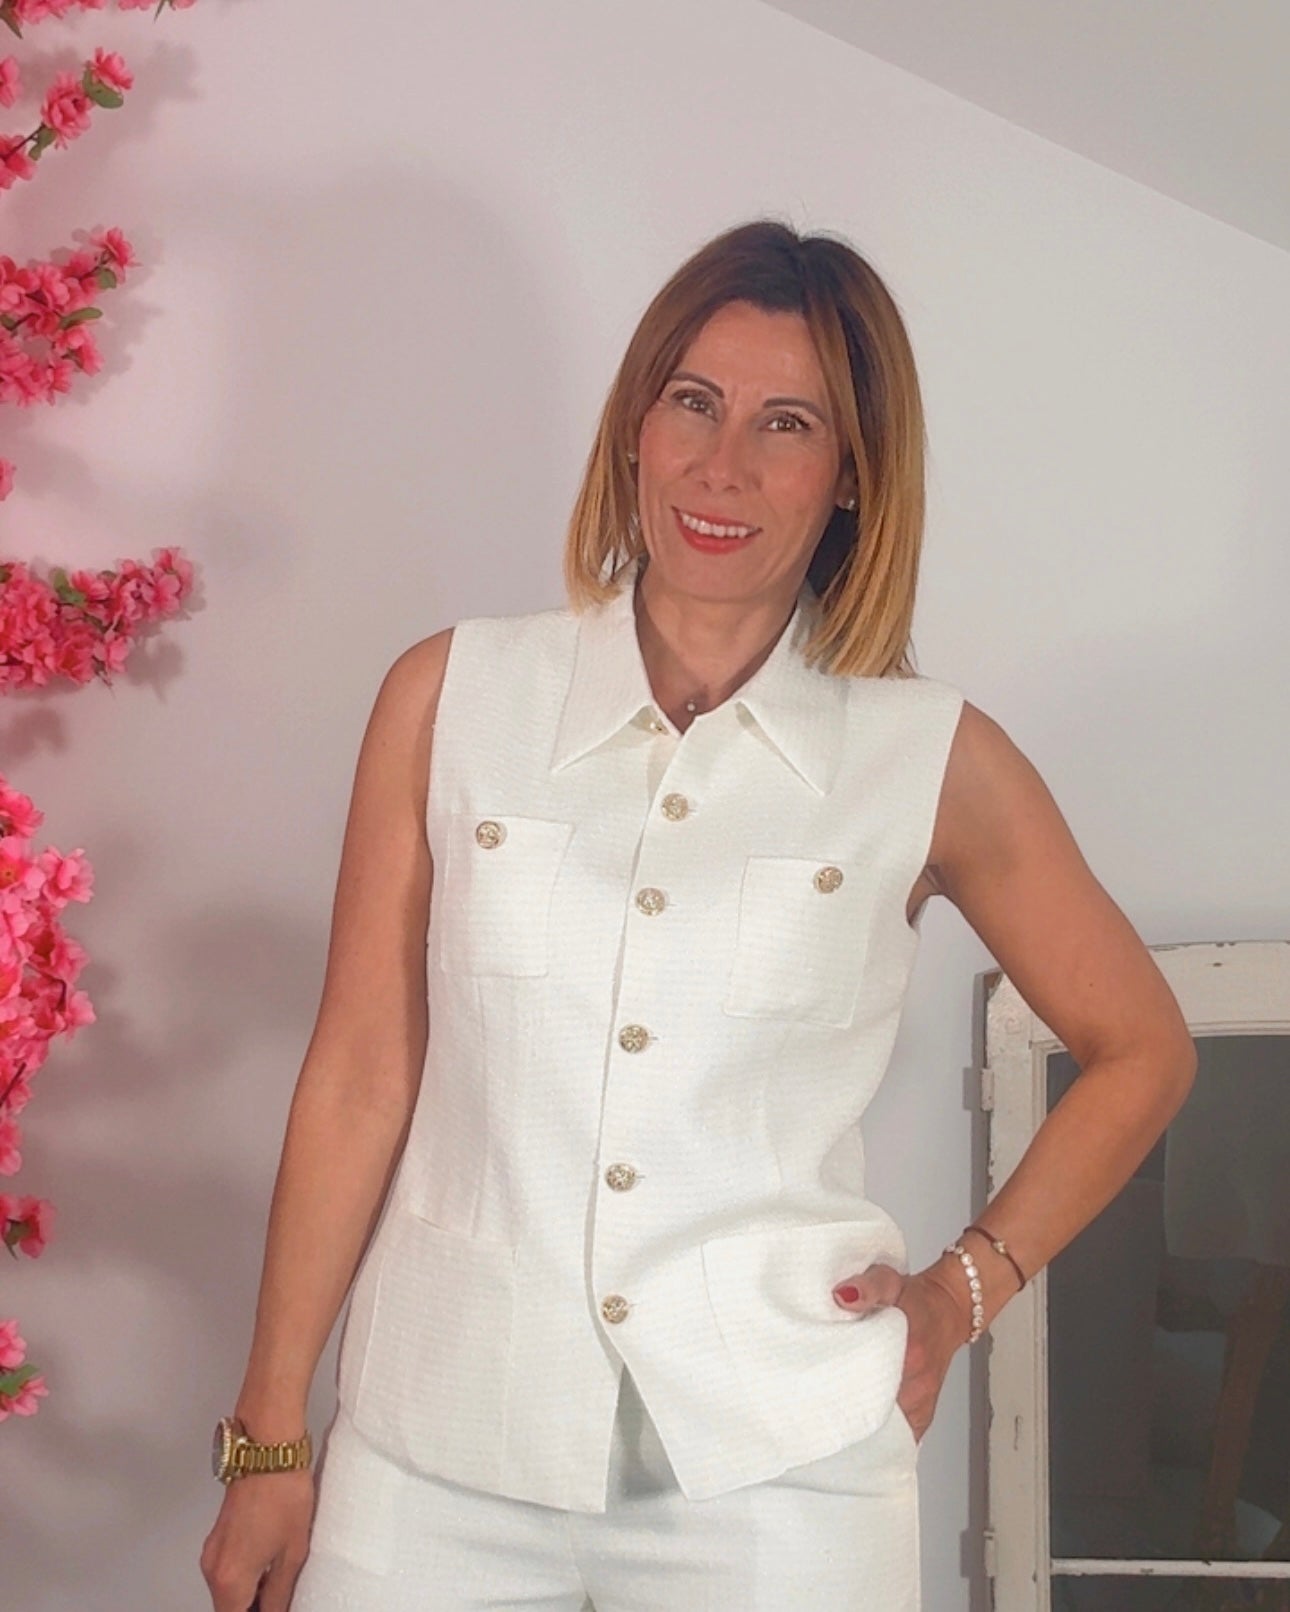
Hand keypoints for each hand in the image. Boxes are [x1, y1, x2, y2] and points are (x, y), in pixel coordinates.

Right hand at [200, 1470, 315, 1611]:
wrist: (268, 1451)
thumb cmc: (283, 1494)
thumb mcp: (292, 1553)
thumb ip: (280, 1594)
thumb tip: (277, 1611)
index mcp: (230, 1580)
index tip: (276, 1609)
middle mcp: (213, 1569)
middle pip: (229, 1608)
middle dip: (253, 1607)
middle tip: (280, 1601)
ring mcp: (212, 1551)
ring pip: (227, 1591)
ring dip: (249, 1594)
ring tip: (279, 1582)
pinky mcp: (217, 1537)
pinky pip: (226, 1571)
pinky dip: (244, 1576)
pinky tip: (269, 1564)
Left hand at [831, 1261, 969, 1442]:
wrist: (949, 1308)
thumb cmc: (914, 1296)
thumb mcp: (888, 1279)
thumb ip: (867, 1286)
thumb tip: (842, 1295)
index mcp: (909, 1352)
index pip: (867, 1385)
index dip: (839, 1391)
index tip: (818, 1392)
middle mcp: (918, 1383)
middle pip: (873, 1412)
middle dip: (844, 1412)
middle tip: (817, 1406)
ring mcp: (922, 1402)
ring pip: (886, 1428)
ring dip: (861, 1425)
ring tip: (833, 1418)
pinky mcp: (924, 1412)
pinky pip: (899, 1436)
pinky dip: (879, 1435)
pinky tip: (859, 1430)